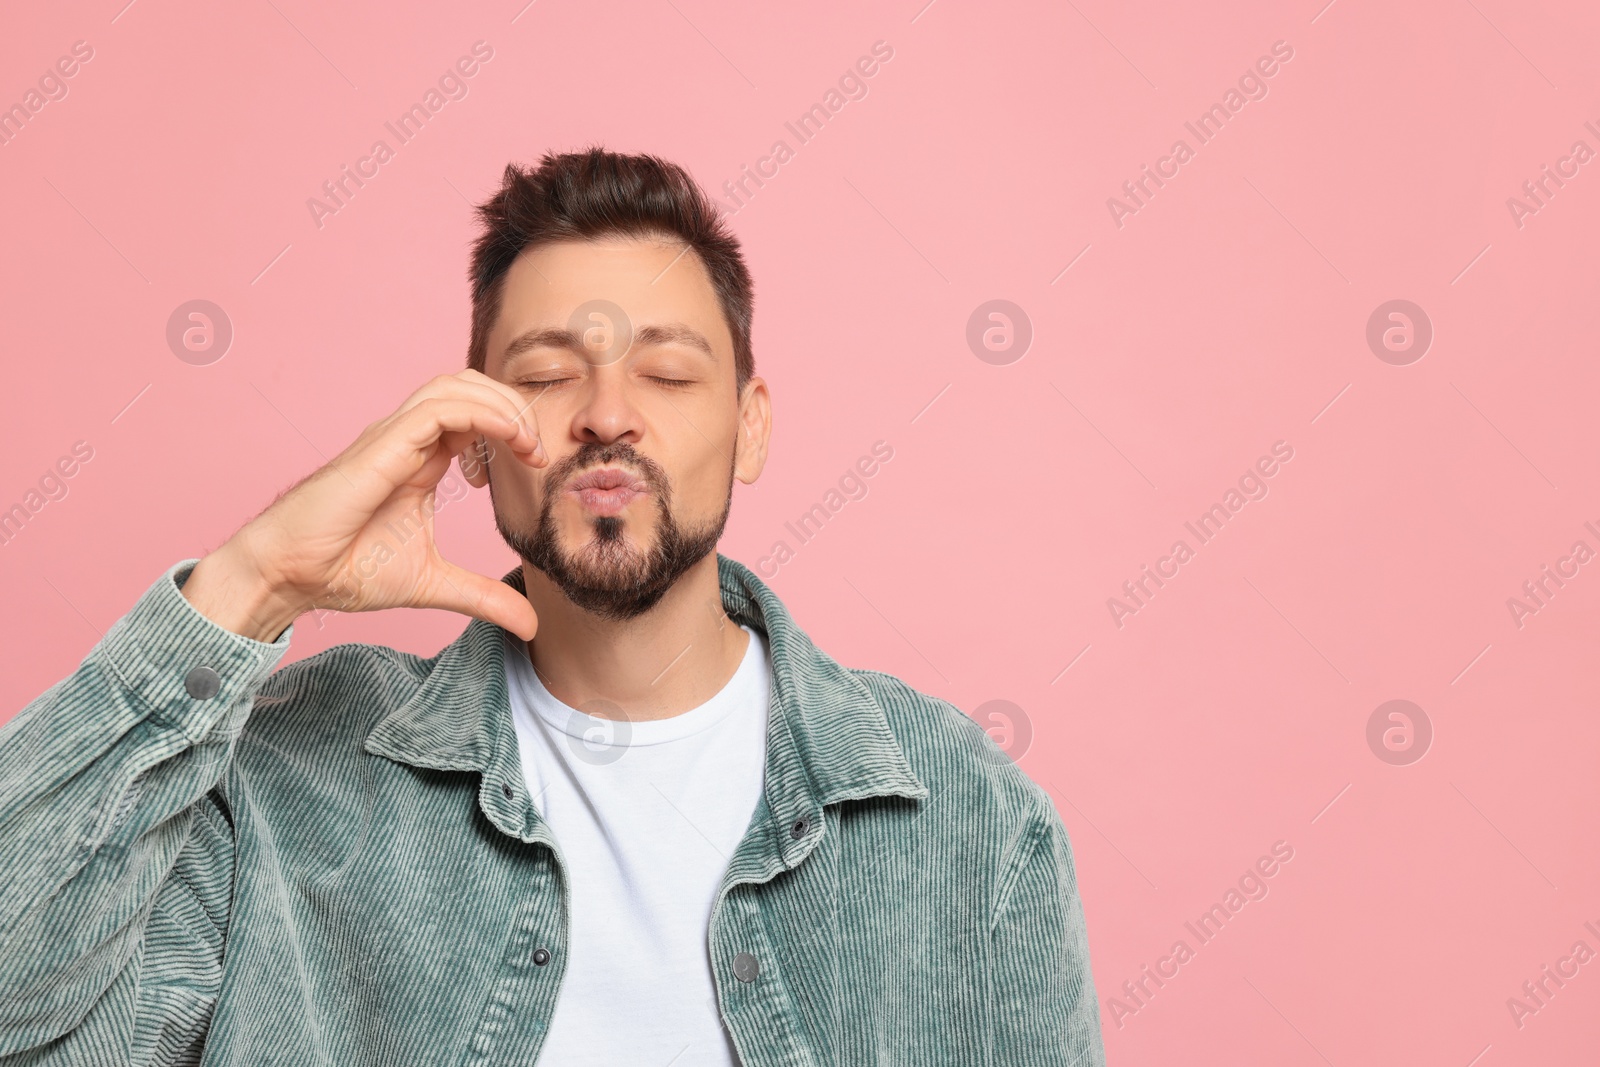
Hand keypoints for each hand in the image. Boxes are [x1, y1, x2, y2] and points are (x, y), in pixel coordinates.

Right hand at [182, 370, 546, 641]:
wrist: (289, 576)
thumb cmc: (344, 570)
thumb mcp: (434, 584)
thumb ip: (483, 597)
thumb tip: (530, 624)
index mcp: (422, 459)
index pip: (474, 413)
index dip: (512, 427)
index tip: (534, 465)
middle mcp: (408, 440)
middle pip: (470, 387)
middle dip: (514, 407)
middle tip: (537, 452)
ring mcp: (393, 438)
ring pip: (455, 386)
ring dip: (502, 406)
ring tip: (527, 446)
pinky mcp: (382, 446)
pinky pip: (438, 409)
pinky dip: (481, 415)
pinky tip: (504, 445)